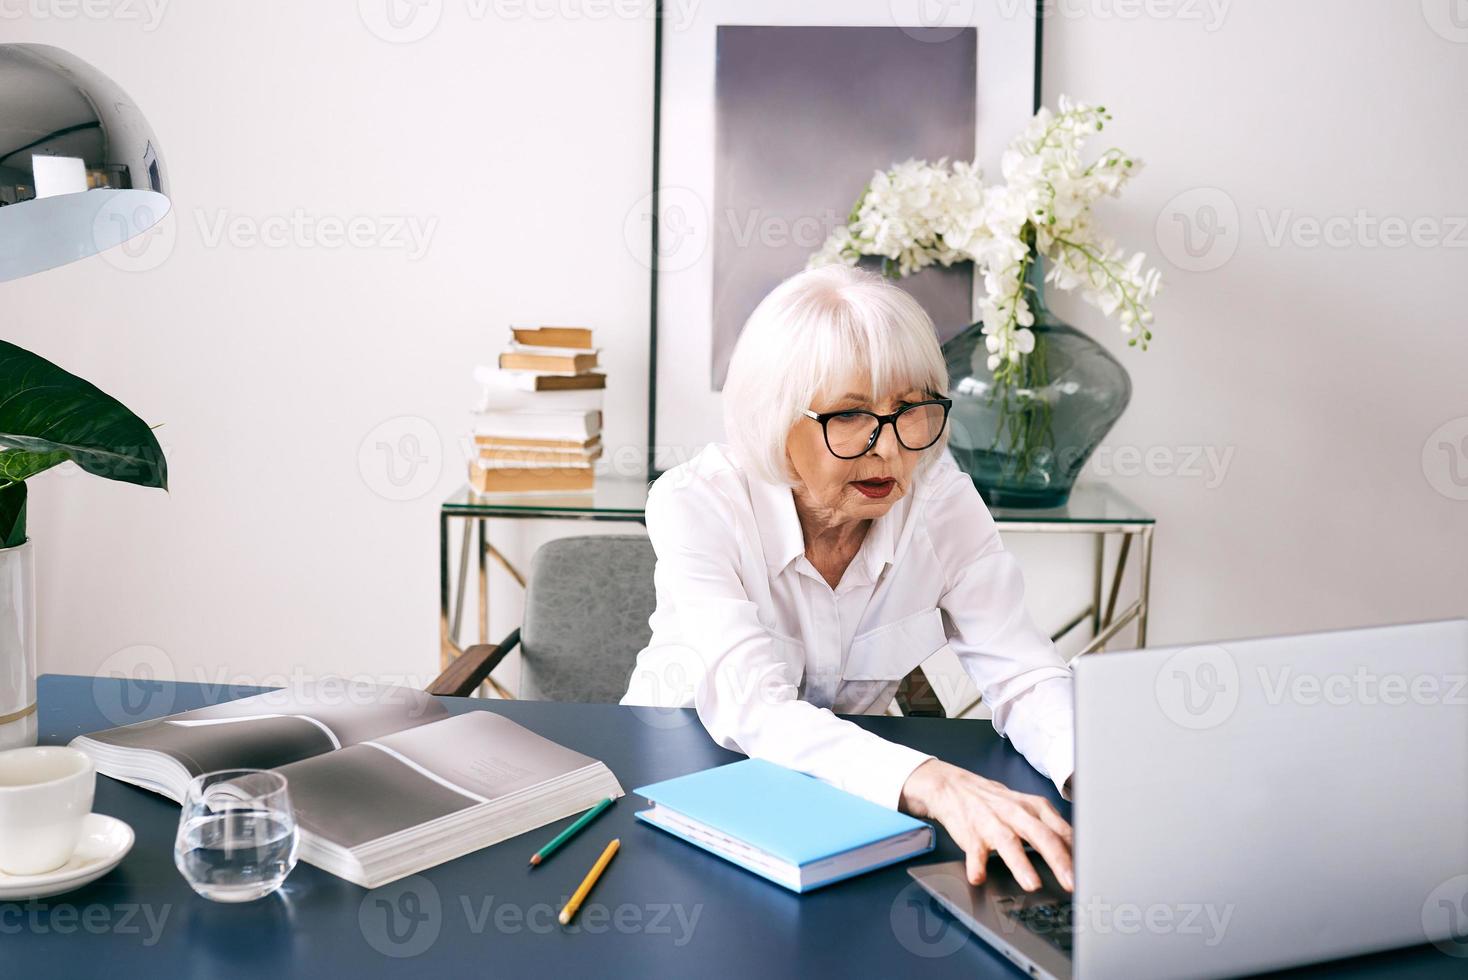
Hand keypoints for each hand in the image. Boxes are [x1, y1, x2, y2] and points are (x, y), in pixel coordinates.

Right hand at [899, 758, 1073, 891]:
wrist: (953, 787)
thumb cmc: (996, 802)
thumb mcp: (1027, 809)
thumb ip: (1051, 830)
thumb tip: (1078, 856)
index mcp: (1034, 808)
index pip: (1061, 831)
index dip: (1077, 853)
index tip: (1089, 873)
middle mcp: (1015, 813)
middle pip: (1041, 836)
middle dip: (1058, 860)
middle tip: (1071, 882)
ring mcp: (992, 822)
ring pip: (1009, 842)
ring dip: (1021, 864)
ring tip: (1032, 884)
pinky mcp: (970, 832)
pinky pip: (973, 850)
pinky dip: (976, 864)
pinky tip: (979, 877)